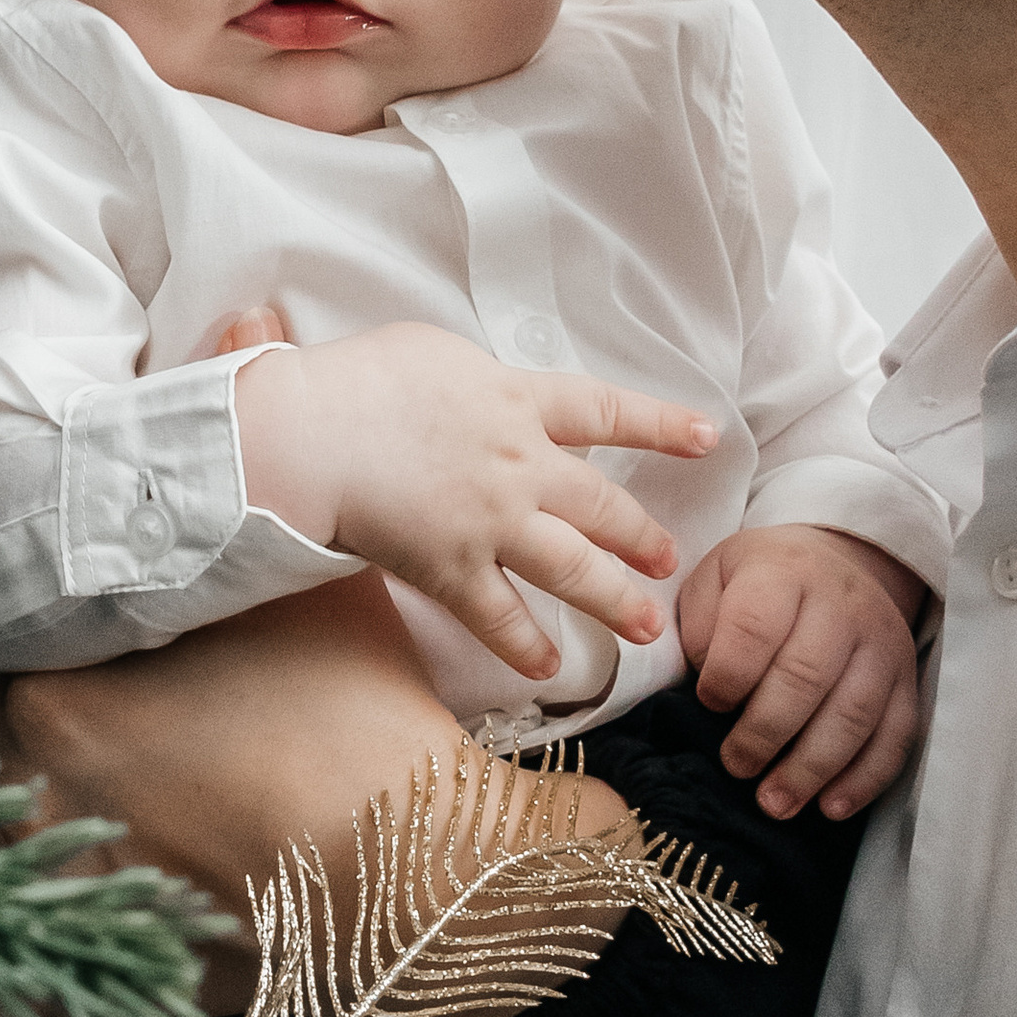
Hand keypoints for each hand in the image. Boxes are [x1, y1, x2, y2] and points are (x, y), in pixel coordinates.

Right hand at [234, 321, 717, 680]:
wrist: (309, 433)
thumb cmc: (354, 380)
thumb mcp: (424, 349)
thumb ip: (463, 373)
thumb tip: (466, 381)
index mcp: (515, 399)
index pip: (605, 411)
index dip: (660, 424)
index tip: (707, 437)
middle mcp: (520, 464)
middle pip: (602, 503)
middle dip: (641, 534)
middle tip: (670, 558)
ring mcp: (490, 522)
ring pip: (573, 567)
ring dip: (615, 599)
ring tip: (647, 625)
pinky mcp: (451, 569)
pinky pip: (499, 617)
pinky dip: (526, 645)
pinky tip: (549, 667)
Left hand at [680, 525, 923, 819]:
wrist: (831, 563)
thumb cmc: (756, 582)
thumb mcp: (714, 578)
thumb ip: (700, 621)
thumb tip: (705, 674)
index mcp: (783, 572)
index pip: (756, 626)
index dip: (729, 674)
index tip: (708, 704)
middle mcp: (841, 605)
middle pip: (807, 677)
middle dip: (766, 733)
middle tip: (736, 766)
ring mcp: (881, 643)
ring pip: (854, 713)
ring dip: (812, 767)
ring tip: (774, 803)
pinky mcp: (907, 679)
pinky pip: (896, 735)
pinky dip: (864, 778)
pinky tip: (830, 807)